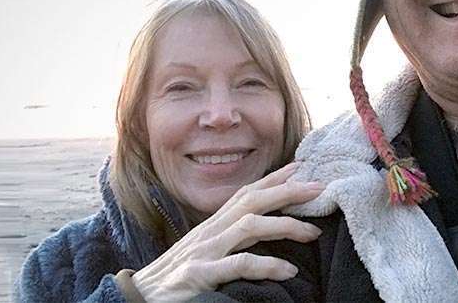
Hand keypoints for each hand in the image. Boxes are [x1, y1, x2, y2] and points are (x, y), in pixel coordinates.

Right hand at [132, 162, 323, 301]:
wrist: (137, 299)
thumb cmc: (176, 277)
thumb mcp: (206, 251)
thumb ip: (233, 239)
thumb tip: (264, 229)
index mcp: (214, 225)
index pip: (247, 193)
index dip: (275, 178)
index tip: (303, 168)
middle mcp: (211, 231)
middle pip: (253, 200)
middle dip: (288, 191)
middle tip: (320, 188)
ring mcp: (205, 251)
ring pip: (249, 226)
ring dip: (285, 224)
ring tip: (314, 231)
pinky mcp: (199, 274)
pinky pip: (238, 264)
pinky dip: (266, 265)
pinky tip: (287, 270)